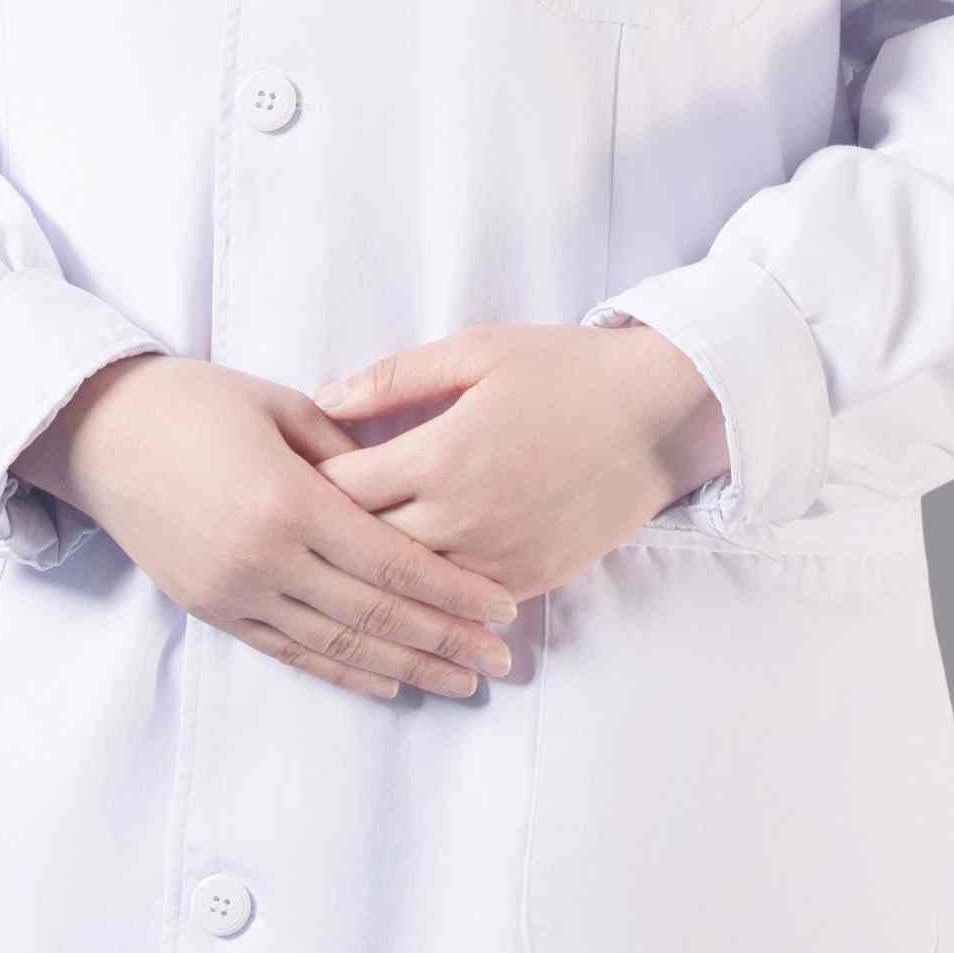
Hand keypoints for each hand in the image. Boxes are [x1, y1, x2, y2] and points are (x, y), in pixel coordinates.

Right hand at [11, 355, 522, 703]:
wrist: (101, 434)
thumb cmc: (196, 402)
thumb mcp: (281, 405)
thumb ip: (346, 449)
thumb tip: (408, 479)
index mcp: (288, 500)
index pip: (391, 560)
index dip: (453, 590)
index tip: (504, 607)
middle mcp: (263, 558)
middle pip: (375, 613)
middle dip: (446, 639)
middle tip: (503, 659)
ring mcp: (234, 592)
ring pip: (337, 645)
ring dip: (406, 667)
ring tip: (460, 681)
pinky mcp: (213, 610)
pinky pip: (291, 652)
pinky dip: (345, 672)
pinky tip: (387, 682)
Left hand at [307, 319, 729, 602]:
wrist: (656, 414)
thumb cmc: (564, 369)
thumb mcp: (477, 350)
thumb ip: (396, 377)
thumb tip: (325, 398)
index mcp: (441, 456)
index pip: (343, 489)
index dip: (312, 483)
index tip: (297, 476)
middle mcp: (462, 518)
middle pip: (366, 544)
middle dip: (332, 533)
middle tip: (305, 523)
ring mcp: (497, 557)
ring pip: (409, 585)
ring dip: (377, 572)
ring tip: (346, 559)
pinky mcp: (529, 580)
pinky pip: (459, 602)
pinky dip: (431, 594)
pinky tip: (410, 584)